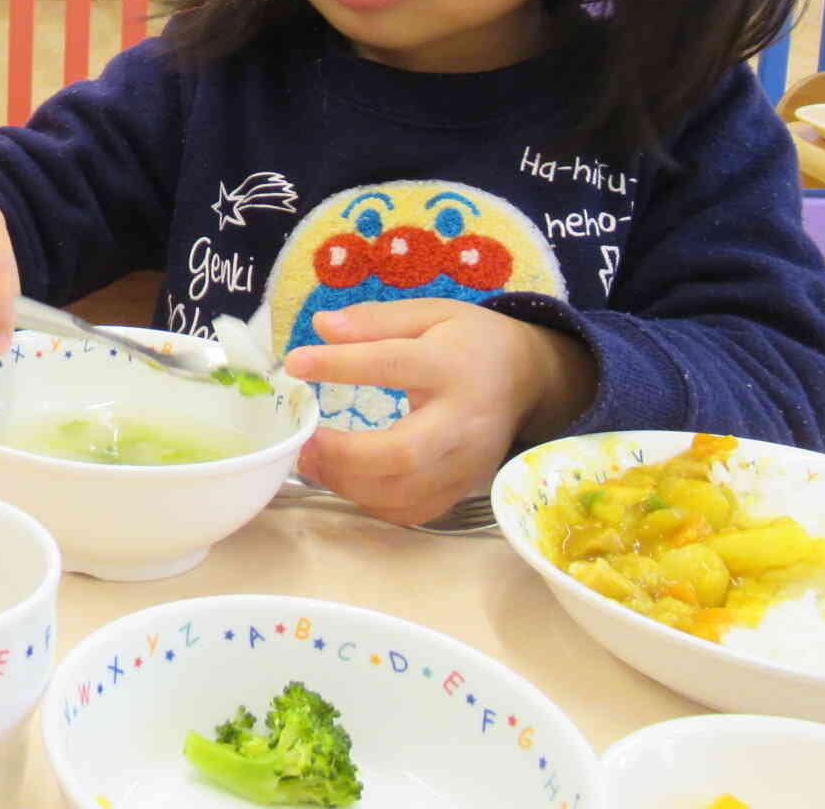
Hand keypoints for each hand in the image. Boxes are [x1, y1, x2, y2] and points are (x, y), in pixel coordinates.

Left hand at [282, 299, 596, 526]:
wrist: (529, 379)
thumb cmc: (470, 341)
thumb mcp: (430, 313)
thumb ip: (376, 321)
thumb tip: (320, 328)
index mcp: (451, 365)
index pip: (391, 365)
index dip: (339, 365)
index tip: (295, 364)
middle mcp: (462, 420)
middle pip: (404, 452)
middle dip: (344, 453)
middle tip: (303, 440)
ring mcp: (466, 462)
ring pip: (405, 491)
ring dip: (349, 483)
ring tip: (311, 460)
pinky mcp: (463, 488)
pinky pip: (414, 511)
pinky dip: (372, 503)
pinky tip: (345, 480)